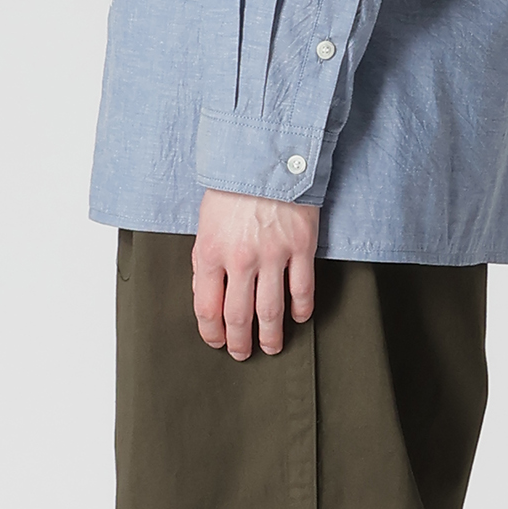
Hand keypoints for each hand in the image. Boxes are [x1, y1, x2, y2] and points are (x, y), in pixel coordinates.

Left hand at [193, 189, 318, 358]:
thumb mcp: (205, 222)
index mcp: (210, 252)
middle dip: (240, 342)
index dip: (211, 332)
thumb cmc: (232, 187)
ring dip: (271, 335)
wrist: (265, 155)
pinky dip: (301, 309)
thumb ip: (204, 260)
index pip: (206, 307)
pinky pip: (302, 289)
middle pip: (239, 316)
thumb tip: (207, 295)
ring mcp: (273, 255)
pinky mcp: (301, 247)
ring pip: (271, 311)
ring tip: (272, 346)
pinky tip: (298, 317)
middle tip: (243, 353)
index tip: (216, 341)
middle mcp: (240, 259)